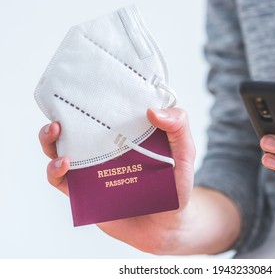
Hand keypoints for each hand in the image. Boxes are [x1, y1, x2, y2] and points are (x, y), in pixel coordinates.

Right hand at [39, 108, 239, 254]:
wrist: (168, 225)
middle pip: (75, 129)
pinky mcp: (86, 192)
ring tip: (56, 132)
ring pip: (61, 151)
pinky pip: (62, 180)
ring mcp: (94, 170)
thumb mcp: (185, 151)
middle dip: (61, 117)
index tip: (85, 87)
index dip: (91, 97)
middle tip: (61, 115)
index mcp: (126, 134)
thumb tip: (151, 110)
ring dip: (50, 140)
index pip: (104, 111)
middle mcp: (106, 149)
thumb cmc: (176, 185)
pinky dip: (55, 171)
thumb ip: (178, 127)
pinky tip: (64, 165)